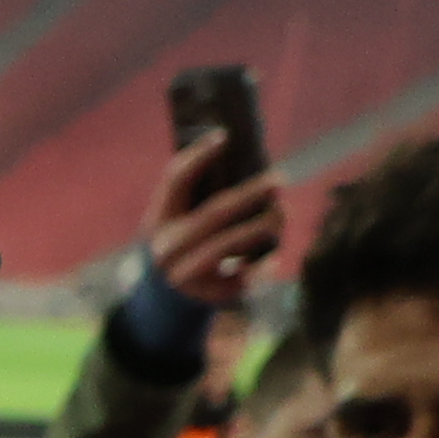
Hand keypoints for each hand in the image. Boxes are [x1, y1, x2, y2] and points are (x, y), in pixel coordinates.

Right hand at [146, 133, 286, 315]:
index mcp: (158, 222)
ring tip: (280, 213)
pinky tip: (273, 257)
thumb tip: (235, 150)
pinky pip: (244, 275)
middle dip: (249, 194)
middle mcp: (168, 249)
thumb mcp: (171, 221)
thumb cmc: (177, 245)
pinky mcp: (208, 295)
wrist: (163, 300)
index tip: (225, 137)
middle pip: (214, 214)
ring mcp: (187, 274)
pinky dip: (263, 265)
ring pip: (232, 243)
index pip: (176, 180)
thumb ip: (192, 192)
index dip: (199, 156)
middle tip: (277, 179)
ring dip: (262, 225)